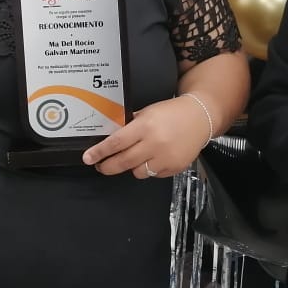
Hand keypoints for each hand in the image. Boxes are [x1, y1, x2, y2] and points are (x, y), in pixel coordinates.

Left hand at [82, 96, 208, 178]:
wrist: (200, 117)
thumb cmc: (172, 112)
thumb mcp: (148, 112)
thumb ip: (130, 124)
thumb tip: (110, 135)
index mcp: (145, 126)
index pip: (116, 142)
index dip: (100, 152)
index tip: (88, 158)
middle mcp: (154, 143)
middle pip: (123, 162)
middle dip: (108, 166)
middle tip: (100, 166)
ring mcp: (165, 158)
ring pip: (137, 172)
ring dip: (132, 166)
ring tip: (136, 156)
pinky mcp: (174, 167)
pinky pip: (153, 174)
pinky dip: (150, 169)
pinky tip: (154, 157)